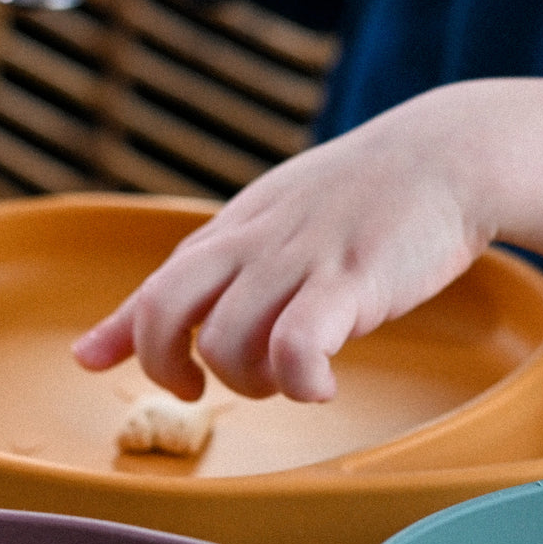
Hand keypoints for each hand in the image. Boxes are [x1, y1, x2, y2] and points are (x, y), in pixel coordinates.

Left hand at [72, 90, 493, 401]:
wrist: (449, 155)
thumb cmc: (362, 200)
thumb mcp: (274, 220)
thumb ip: (212, 269)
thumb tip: (139, 315)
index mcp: (233, 231)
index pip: (154, 285)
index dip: (123, 332)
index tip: (93, 362)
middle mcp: (252, 244)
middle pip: (164, 311)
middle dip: (165, 364)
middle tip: (199, 388)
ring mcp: (298, 260)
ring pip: (225, 342)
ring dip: (248, 383)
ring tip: (289, 379)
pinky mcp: (349, 280)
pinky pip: (296, 346)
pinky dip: (298, 382)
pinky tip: (323, 387)